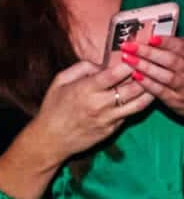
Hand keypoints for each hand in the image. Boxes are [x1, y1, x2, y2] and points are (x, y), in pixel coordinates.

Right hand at [30, 56, 151, 161]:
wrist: (50, 140)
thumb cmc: (53, 109)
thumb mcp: (59, 81)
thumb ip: (81, 67)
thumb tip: (103, 64)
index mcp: (85, 89)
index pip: (115, 74)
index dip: (128, 64)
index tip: (132, 59)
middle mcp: (99, 104)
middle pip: (133, 88)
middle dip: (142, 76)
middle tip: (144, 70)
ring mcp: (107, 119)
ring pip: (138, 103)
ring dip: (147, 91)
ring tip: (148, 83)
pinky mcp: (112, 130)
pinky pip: (129, 115)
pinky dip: (135, 105)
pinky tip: (136, 98)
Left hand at [122, 35, 183, 114]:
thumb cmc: (181, 71)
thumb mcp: (179, 56)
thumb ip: (169, 48)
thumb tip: (149, 35)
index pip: (179, 46)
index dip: (166, 42)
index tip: (150, 38)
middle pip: (171, 60)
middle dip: (149, 53)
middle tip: (129, 46)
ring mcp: (182, 86)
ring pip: (166, 76)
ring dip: (146, 67)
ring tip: (128, 59)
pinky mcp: (175, 99)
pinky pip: (161, 91)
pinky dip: (148, 84)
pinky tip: (135, 76)